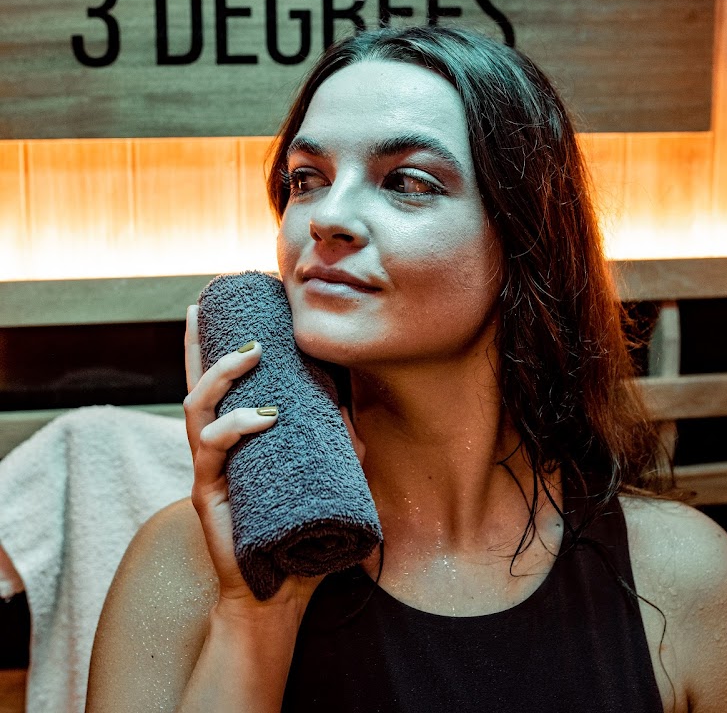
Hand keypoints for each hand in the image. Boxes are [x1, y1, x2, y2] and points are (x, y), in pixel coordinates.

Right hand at [183, 305, 327, 614]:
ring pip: (198, 408)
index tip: (227, 304)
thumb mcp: (326, 484)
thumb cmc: (297, 537)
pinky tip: (264, 416)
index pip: (224, 385)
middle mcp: (217, 446)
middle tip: (213, 307)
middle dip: (200, 343)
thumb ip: (340, 453)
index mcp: (237, 439)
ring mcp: (209, 468)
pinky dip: (236, 426)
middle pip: (195, 383)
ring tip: (252, 353)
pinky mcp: (206, 492)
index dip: (219, 344)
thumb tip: (356, 421)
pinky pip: (212, 448)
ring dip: (222, 375)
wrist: (277, 596)